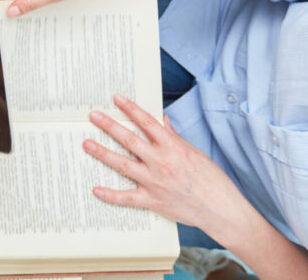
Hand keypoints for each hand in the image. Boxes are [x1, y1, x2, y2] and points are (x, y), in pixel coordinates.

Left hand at [83, 95, 257, 242]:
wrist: (221, 210)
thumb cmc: (211, 181)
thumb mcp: (194, 153)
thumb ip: (175, 137)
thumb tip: (163, 120)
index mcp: (172, 147)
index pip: (147, 122)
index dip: (130, 108)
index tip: (116, 98)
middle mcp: (160, 162)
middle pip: (129, 140)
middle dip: (109, 126)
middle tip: (93, 115)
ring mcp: (154, 182)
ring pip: (122, 164)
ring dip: (102, 153)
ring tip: (86, 144)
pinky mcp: (152, 200)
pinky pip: (126, 198)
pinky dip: (110, 195)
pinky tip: (96, 190)